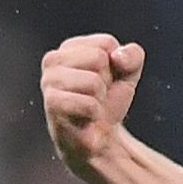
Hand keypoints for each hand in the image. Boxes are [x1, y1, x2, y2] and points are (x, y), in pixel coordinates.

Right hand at [40, 32, 144, 171]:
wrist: (98, 139)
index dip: (115, 65)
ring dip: (99, 99)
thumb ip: (133, 55)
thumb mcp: (129, 73)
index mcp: (70, 47)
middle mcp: (53, 59)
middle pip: (99, 58)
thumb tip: (117, 57)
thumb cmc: (109, 102)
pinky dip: (94, 113)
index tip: (106, 81)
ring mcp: (49, 81)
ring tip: (90, 106)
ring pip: (94, 81)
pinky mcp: (51, 103)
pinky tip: (85, 118)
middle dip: (106, 81)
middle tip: (97, 96)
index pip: (107, 44)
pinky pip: (88, 103)